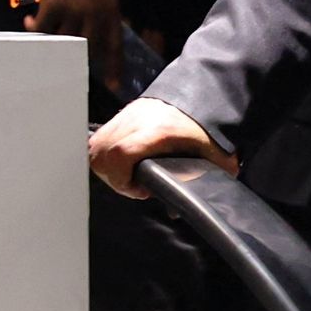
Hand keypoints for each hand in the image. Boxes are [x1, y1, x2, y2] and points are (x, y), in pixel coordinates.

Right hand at [89, 97, 234, 197]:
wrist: (206, 98)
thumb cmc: (209, 132)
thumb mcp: (213, 160)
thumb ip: (199, 184)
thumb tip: (176, 212)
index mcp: (162, 131)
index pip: (122, 154)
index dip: (123, 180)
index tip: (140, 190)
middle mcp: (140, 119)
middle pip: (104, 153)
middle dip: (114, 178)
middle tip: (134, 185)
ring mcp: (130, 113)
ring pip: (97, 145)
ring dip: (108, 166)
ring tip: (128, 174)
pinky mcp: (125, 111)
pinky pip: (101, 137)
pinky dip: (106, 153)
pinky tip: (124, 162)